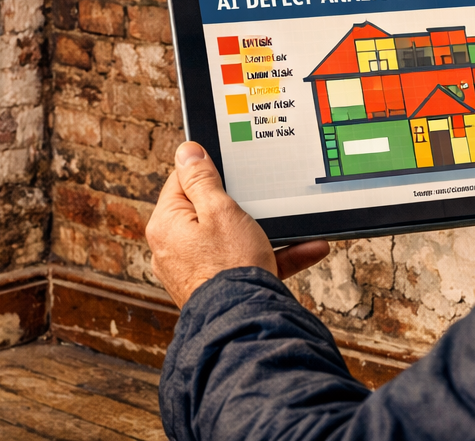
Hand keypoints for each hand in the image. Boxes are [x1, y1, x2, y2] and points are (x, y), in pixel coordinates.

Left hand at [147, 141, 330, 307]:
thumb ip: (202, 178)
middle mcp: (174, 248)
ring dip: (265, 231)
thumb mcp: (220, 209)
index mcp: (167, 224)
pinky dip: (273, 255)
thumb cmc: (230, 265)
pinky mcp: (218, 287)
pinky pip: (245, 262)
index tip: (233, 169)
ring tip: (296, 224)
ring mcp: (196, 270)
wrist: (246, 323)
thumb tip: (187, 152)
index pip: (182, 181)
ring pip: (233, 238)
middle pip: (208, 210)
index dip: (209, 172)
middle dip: (242, 204)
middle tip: (264, 198)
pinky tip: (307, 248)